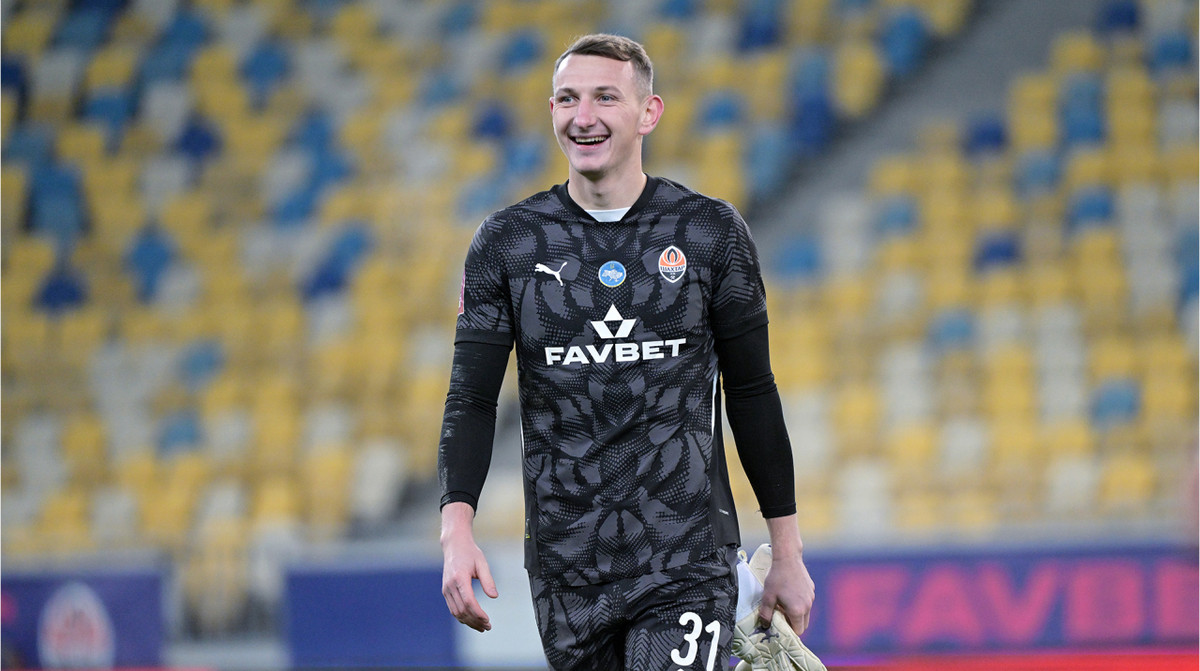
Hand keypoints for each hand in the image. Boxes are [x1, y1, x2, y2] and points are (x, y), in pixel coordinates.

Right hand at [440, 502, 497, 631]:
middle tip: (487, 627)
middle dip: (475, 621)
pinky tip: (472, 620)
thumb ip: (488, 580)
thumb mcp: (482, 563)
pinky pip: (452, 608)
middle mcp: (450, 585)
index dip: (478, 614)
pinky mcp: (445, 591)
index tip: (488, 620)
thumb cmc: (470, 553)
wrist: (454, 545)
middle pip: (462, 610)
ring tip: (481, 627)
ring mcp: (446, 589)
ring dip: (468, 622)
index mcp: (459, 578)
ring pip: (456, 612)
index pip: (469, 602)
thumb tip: (494, 596)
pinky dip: (462, 617)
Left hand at [758, 548, 814, 634]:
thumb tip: (764, 625)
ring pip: (806, 613)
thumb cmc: (776, 577)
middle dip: (793, 624)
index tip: (781, 626)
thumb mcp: (767, 597)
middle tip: (781, 617)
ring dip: (797, 614)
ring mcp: (811, 597)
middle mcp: (807, 605)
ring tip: (784, 604)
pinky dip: (800, 603)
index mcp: (797, 610)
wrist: (787, 558)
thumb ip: (766, 614)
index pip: (798, 630)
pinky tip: (789, 594)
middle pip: (803, 624)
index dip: (789, 631)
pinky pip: (807, 602)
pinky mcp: (811, 589)